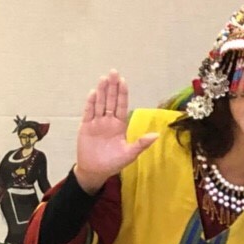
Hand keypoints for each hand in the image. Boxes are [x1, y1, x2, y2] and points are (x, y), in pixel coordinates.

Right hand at [75, 71, 157, 193]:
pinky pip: (88, 113)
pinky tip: (93, 94)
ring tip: (103, 78)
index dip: (122, 94)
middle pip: (110, 101)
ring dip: (101, 91)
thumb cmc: (113, 163)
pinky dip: (90, 104)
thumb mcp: (129, 154)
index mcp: (120, 125)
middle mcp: (108, 121)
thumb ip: (141, 143)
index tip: (123, 81)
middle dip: (112, 87)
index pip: (122, 106)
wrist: (95, 171)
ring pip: (99, 104)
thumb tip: (156, 135)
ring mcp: (97, 123)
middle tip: (113, 72)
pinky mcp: (86, 127)